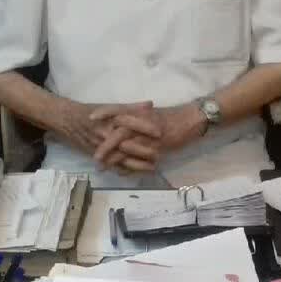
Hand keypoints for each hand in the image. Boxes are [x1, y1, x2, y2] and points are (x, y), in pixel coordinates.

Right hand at [55, 100, 160, 171]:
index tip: (160, 132)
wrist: (67, 120)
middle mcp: (105, 133)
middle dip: (143, 150)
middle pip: (126, 143)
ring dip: (137, 164)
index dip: (144, 127)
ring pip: (120, 158)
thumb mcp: (109, 106)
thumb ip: (131, 107)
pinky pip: (112, 165)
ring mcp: (100, 146)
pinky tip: (138, 173)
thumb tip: (150, 104)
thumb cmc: (90, 111)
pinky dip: (125, 170)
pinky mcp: (96, 155)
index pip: (129, 122)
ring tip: (153, 168)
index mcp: (109, 118)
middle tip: (159, 154)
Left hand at [91, 102, 207, 168]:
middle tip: (94, 155)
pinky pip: (140, 160)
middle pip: (120, 133)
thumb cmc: (169, 116)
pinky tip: (120, 172)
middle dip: (105, 145)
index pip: (119, 109)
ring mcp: (150, 137)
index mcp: (140, 112)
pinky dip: (129, 167)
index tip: (90, 118)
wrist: (190, 121)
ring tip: (102, 167)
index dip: (105, 112)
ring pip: (129, 149)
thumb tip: (117, 120)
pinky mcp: (157, 149)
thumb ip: (134, 114)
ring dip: (115, 159)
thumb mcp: (150, 112)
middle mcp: (143, 123)